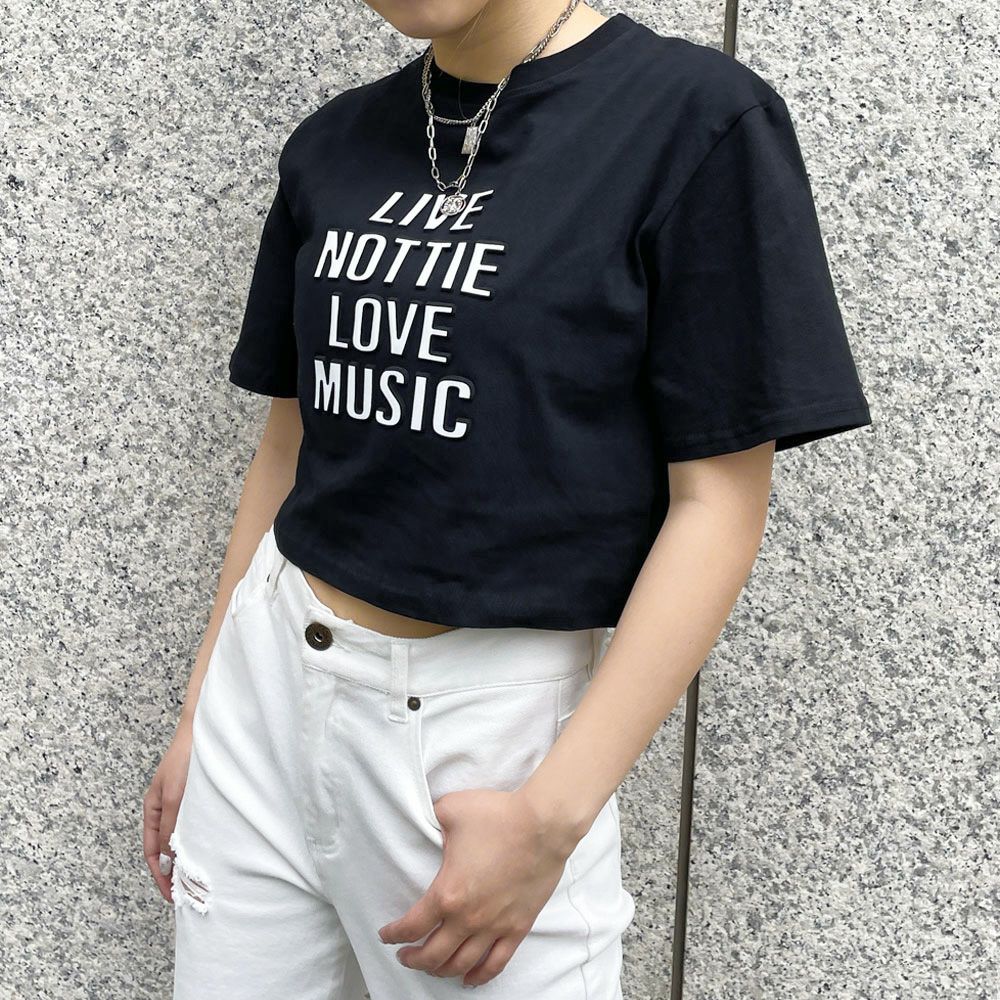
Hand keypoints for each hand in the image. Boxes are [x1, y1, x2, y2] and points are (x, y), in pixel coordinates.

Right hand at [142, 715, 193, 902]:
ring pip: (184, 839)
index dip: (161, 876)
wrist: (207, 729)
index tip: (172, 896)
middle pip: (167, 849)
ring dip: (190, 859)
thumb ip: (171, 825)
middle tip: (190, 895)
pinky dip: (202, 842)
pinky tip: (214, 851)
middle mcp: (167, 809)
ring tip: (202, 879)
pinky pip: (198, 826)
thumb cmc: (186, 758)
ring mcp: (184, 804)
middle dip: (175, 873)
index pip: (152, 852)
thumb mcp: (175, 795)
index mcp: (153, 809)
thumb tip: (169, 859)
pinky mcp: (201, 799)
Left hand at [377, 787, 576, 987]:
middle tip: (405, 956)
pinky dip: (479, 976)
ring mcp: (495, 926)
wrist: (543, 825)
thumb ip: (432, 820)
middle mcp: (468, 918)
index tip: (387, 935)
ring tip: (433, 967)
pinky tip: (469, 978)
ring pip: (461, 964)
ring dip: (442, 970)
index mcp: (447, 893)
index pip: (412, 926)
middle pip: (433, 955)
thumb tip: (427, 824)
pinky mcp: (518, 927)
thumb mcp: (450, 810)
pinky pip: (496, 963)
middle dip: (414, 959)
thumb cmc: (498, 816)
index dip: (394, 935)